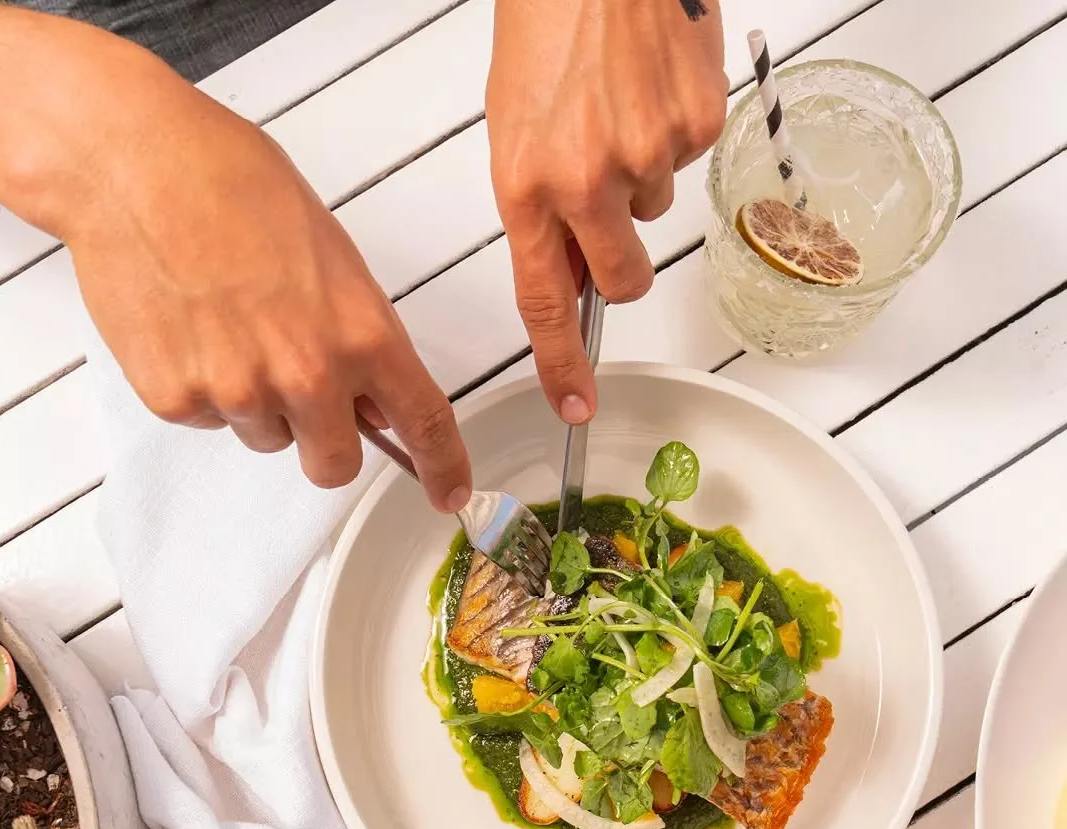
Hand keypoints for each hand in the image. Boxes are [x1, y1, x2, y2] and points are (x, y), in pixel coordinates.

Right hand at [0, 8, 468, 506]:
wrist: (135, 165)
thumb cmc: (233, 186)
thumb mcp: (331, 256)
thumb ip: (358, 334)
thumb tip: (370, 394)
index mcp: (362, 335)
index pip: (422, 421)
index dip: (442, 468)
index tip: (449, 492)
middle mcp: (307, 376)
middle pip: (334, 464)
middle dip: (326, 440)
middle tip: (300, 390)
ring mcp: (238, 394)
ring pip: (267, 437)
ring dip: (258, 402)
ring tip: (228, 323)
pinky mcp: (178, 399)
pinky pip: (209, 419)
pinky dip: (203, 385)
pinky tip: (190, 325)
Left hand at [486, 0, 726, 423]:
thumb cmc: (547, 22)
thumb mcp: (514, 124)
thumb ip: (538, 206)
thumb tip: (573, 267)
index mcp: (526, 184)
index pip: (545, 302)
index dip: (562, 364)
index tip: (575, 405)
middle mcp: (587, 180)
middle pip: (622, 279)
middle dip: (619, 262)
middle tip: (606, 203)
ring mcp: (648, 155)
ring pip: (655, 213)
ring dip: (639, 178)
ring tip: (617, 107)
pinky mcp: (697, 127)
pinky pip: (688, 162)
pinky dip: (672, 134)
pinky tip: (648, 88)